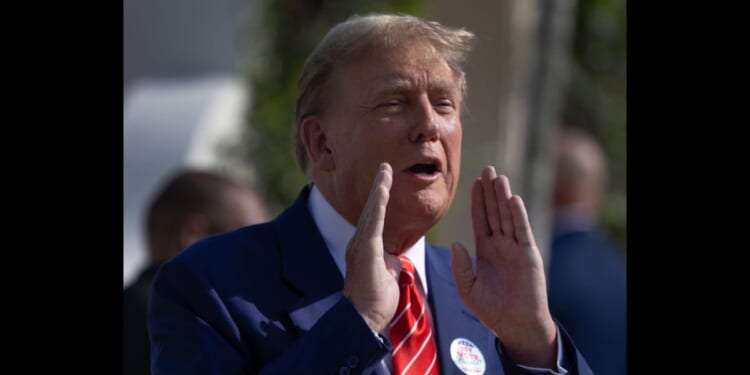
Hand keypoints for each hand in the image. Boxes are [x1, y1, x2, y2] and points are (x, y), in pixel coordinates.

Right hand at [343, 163, 401, 332]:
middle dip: (378, 187)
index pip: (375, 218)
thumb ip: (390, 261)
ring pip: (372, 212)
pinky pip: (374, 223)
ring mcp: (360, 246)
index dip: (380, 199)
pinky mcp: (365, 251)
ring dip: (379, 190)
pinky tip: (383, 191)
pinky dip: (378, 205)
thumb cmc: (376, 301)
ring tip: (385, 171)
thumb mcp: (387, 275)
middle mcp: (359, 243)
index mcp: (365, 248)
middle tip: (384, 166)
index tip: (385, 181)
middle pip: (371, 210)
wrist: (364, 318)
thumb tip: (395, 256)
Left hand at [450, 166, 556, 367]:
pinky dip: (518, 215)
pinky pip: (522, 231)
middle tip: (487, 169)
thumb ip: (460, 268)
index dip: (478, 201)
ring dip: (503, 197)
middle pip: (494, 212)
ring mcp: (515, 248)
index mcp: (485, 250)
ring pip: (507, 217)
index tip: (474, 182)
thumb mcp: (468, 290)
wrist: (515, 325)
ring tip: (499, 177)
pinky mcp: (528, 255)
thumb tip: (456, 244)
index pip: (481, 219)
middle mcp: (501, 245)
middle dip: (490, 191)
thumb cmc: (492, 310)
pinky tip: (513, 200)